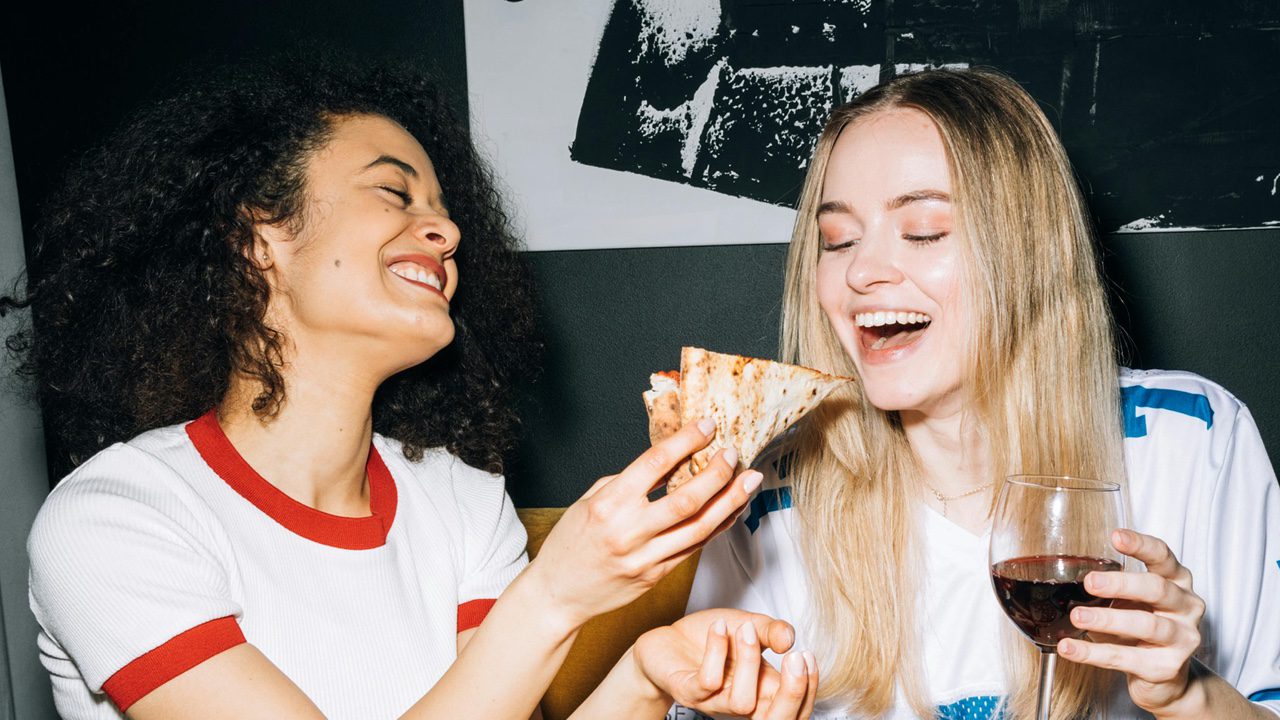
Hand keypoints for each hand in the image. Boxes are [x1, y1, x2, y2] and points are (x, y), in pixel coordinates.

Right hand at [527, 420, 762, 629]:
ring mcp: (645, 558)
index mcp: (608, 504)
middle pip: (686, 499)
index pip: (655, 464)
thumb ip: (627, 482)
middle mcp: (629, 531)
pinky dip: (717, 527)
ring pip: (699, 528)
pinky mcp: (655, 576)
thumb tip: (668, 463)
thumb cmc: (571, 543)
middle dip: (717, 474)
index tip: (707, 426)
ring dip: (730, 502)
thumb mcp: (588, 501)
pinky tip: (732, 510)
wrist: (558, 594)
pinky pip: (694, 548)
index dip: (686, 441)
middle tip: (734, 455)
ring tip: (749, 481)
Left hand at [633, 609, 816, 718]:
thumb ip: (772, 631)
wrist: (667, 641)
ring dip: (748, 661)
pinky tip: (718, 628)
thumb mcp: (749, 626)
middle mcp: (740, 701)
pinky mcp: (687, 691)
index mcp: (761, 691)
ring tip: (745, 628)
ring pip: (742, 702)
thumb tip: (790, 639)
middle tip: (796, 657)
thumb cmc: (711, 638)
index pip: (794, 710)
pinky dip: (716, 651)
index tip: (806, 654)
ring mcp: (713, 700)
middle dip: (792, 693)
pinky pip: (707, 682)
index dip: (808, 690)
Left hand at [1059, 529, 1205, 715]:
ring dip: (1108, 620)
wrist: (1165, 678)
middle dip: (1121, 584)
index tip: (1116, 536)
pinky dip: (1094, 652)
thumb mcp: (1129, 600)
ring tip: (1077, 617)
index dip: (1141, 545)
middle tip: (1090, 582)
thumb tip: (1062, 575)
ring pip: (1147, 625)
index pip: (1163, 556)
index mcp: (1176, 581)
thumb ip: (1109, 586)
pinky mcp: (1168, 667)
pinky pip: (1127, 658)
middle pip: (1157, 589)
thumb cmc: (1141, 628)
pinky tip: (1069, 647)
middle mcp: (1186, 606)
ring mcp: (1182, 638)